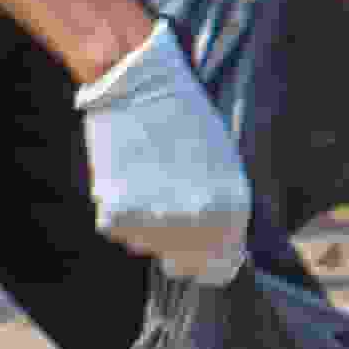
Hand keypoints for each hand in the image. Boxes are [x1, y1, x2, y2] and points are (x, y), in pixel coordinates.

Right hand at [73, 29, 253, 283]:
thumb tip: (216, 240)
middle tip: (167, 207)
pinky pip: (119, 228)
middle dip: (177, 242)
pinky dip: (119, 211)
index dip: (211, 258)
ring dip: (146, 224)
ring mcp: (156, 220)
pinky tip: (126, 179)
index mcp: (231, 210)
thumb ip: (220, 206)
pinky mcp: (117, 212)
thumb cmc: (185, 114)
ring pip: (146, 245)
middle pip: (182, 262)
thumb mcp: (223, 162)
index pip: (221, 266)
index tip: (202, 249)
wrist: (137, 82)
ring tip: (146, 182)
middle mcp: (196, 223)